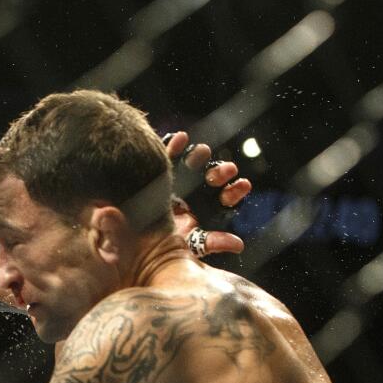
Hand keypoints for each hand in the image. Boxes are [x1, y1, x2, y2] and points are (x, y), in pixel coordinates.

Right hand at [163, 131, 251, 256]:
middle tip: (228, 169)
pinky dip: (175, 145)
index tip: (244, 185)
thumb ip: (213, 242)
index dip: (236, 191)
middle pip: (213, 177)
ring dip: (200, 155)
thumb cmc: (167, 244)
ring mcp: (180, 178)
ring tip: (203, 152)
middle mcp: (197, 190)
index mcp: (208, 207)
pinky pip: (169, 155)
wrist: (138, 239)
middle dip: (220, 172)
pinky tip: (180, 137)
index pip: (227, 197)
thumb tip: (239, 245)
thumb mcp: (190, 244)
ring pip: (194, 163)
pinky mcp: (162, 170)